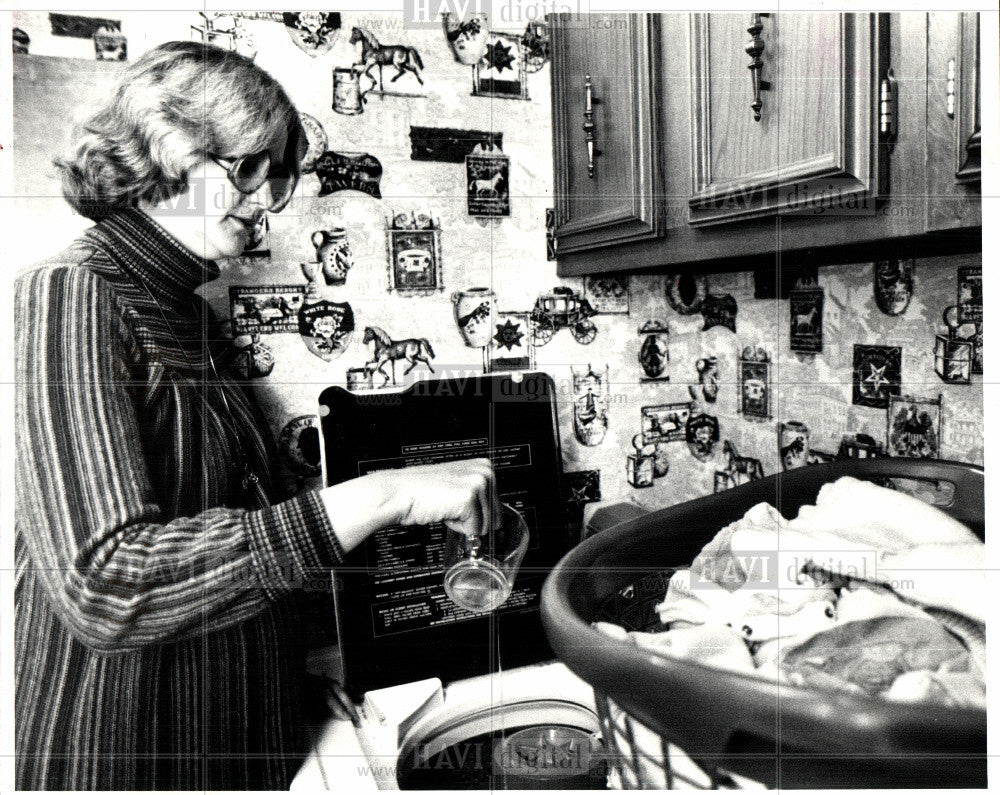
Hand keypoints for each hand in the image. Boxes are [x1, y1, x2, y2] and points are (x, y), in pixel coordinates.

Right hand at [384, 458, 499, 539]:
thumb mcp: (459, 487)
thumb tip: (495, 519)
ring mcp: (478, 483)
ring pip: (484, 525)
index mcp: (485, 466)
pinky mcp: (469, 498)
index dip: (476, 513)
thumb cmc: (425, 491)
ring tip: (446, 506)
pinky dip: (456, 527)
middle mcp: (485, 472)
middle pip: (494, 517)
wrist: (401, 492)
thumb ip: (480, 498)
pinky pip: (473, 529)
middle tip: (450, 505)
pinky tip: (443, 510)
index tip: (458, 503)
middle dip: (471, 519)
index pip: (497, 507)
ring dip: (463, 523)